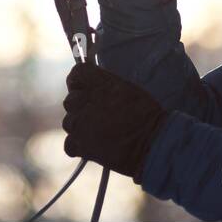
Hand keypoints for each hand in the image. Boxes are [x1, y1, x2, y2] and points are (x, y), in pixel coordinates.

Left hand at [62, 62, 170, 181]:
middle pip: (70, 100)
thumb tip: (94, 86)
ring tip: (97, 133)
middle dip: (80, 108)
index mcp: (101, 83)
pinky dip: (78, 147)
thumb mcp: (128, 89)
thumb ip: (106, 85)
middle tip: (96, 116)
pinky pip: (69, 144)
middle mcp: (87, 100)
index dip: (78, 82)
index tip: (83, 89)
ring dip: (79, 128)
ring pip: (68, 122)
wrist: (153, 142)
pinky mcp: (81, 145)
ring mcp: (81, 123)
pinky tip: (91, 147)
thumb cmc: (147, 116)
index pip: (77, 74)